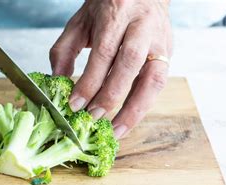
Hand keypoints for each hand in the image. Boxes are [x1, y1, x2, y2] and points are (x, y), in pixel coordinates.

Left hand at [50, 0, 172, 138]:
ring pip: (153, 78)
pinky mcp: (168, 53)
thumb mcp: (79, 22)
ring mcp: (160, 40)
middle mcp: (143, 26)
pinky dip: (144, 105)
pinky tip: (128, 121)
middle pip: (129, 64)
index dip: (89, 82)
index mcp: (117, 13)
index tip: (75, 104)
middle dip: (110, 95)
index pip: (103, 52)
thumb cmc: (107, 8)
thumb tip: (57, 83)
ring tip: (117, 131)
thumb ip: (64, 51)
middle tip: (93, 117)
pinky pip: (159, 83)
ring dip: (135, 109)